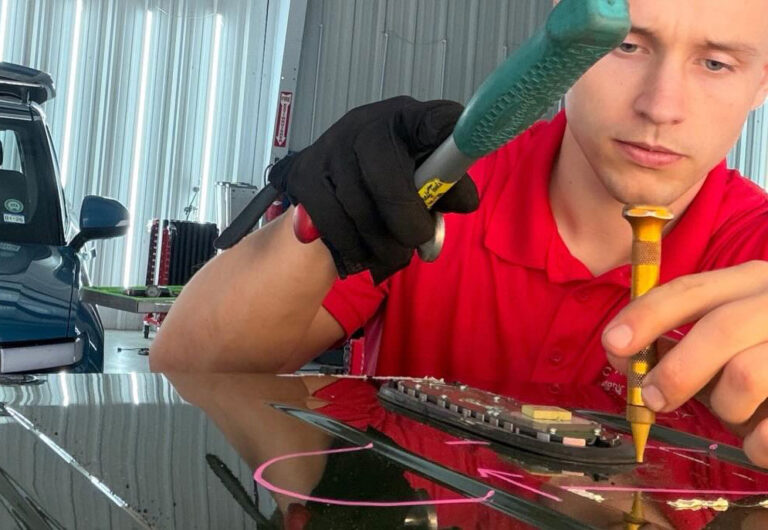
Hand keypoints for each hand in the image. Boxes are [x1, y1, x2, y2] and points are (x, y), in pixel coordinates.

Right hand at [268, 96, 478, 282]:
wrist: (328, 173)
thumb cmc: (387, 174)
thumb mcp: (423, 172)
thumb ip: (447, 187)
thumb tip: (463, 203)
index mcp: (407, 118)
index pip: (437, 120)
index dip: (452, 136)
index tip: (467, 152)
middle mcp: (367, 125)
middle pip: (389, 180)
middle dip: (407, 223)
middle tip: (416, 241)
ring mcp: (331, 148)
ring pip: (360, 210)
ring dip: (382, 245)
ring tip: (393, 254)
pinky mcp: (304, 174)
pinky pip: (334, 224)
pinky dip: (354, 247)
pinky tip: (364, 250)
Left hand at [602, 260, 767, 466]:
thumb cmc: (764, 355)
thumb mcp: (727, 335)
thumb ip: (681, 339)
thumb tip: (622, 353)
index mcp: (753, 281)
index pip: (692, 290)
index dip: (647, 316)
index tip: (613, 343)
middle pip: (721, 328)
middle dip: (677, 370)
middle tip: (653, 399)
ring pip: (746, 375)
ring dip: (727, 407)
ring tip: (735, 414)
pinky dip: (757, 444)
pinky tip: (758, 441)